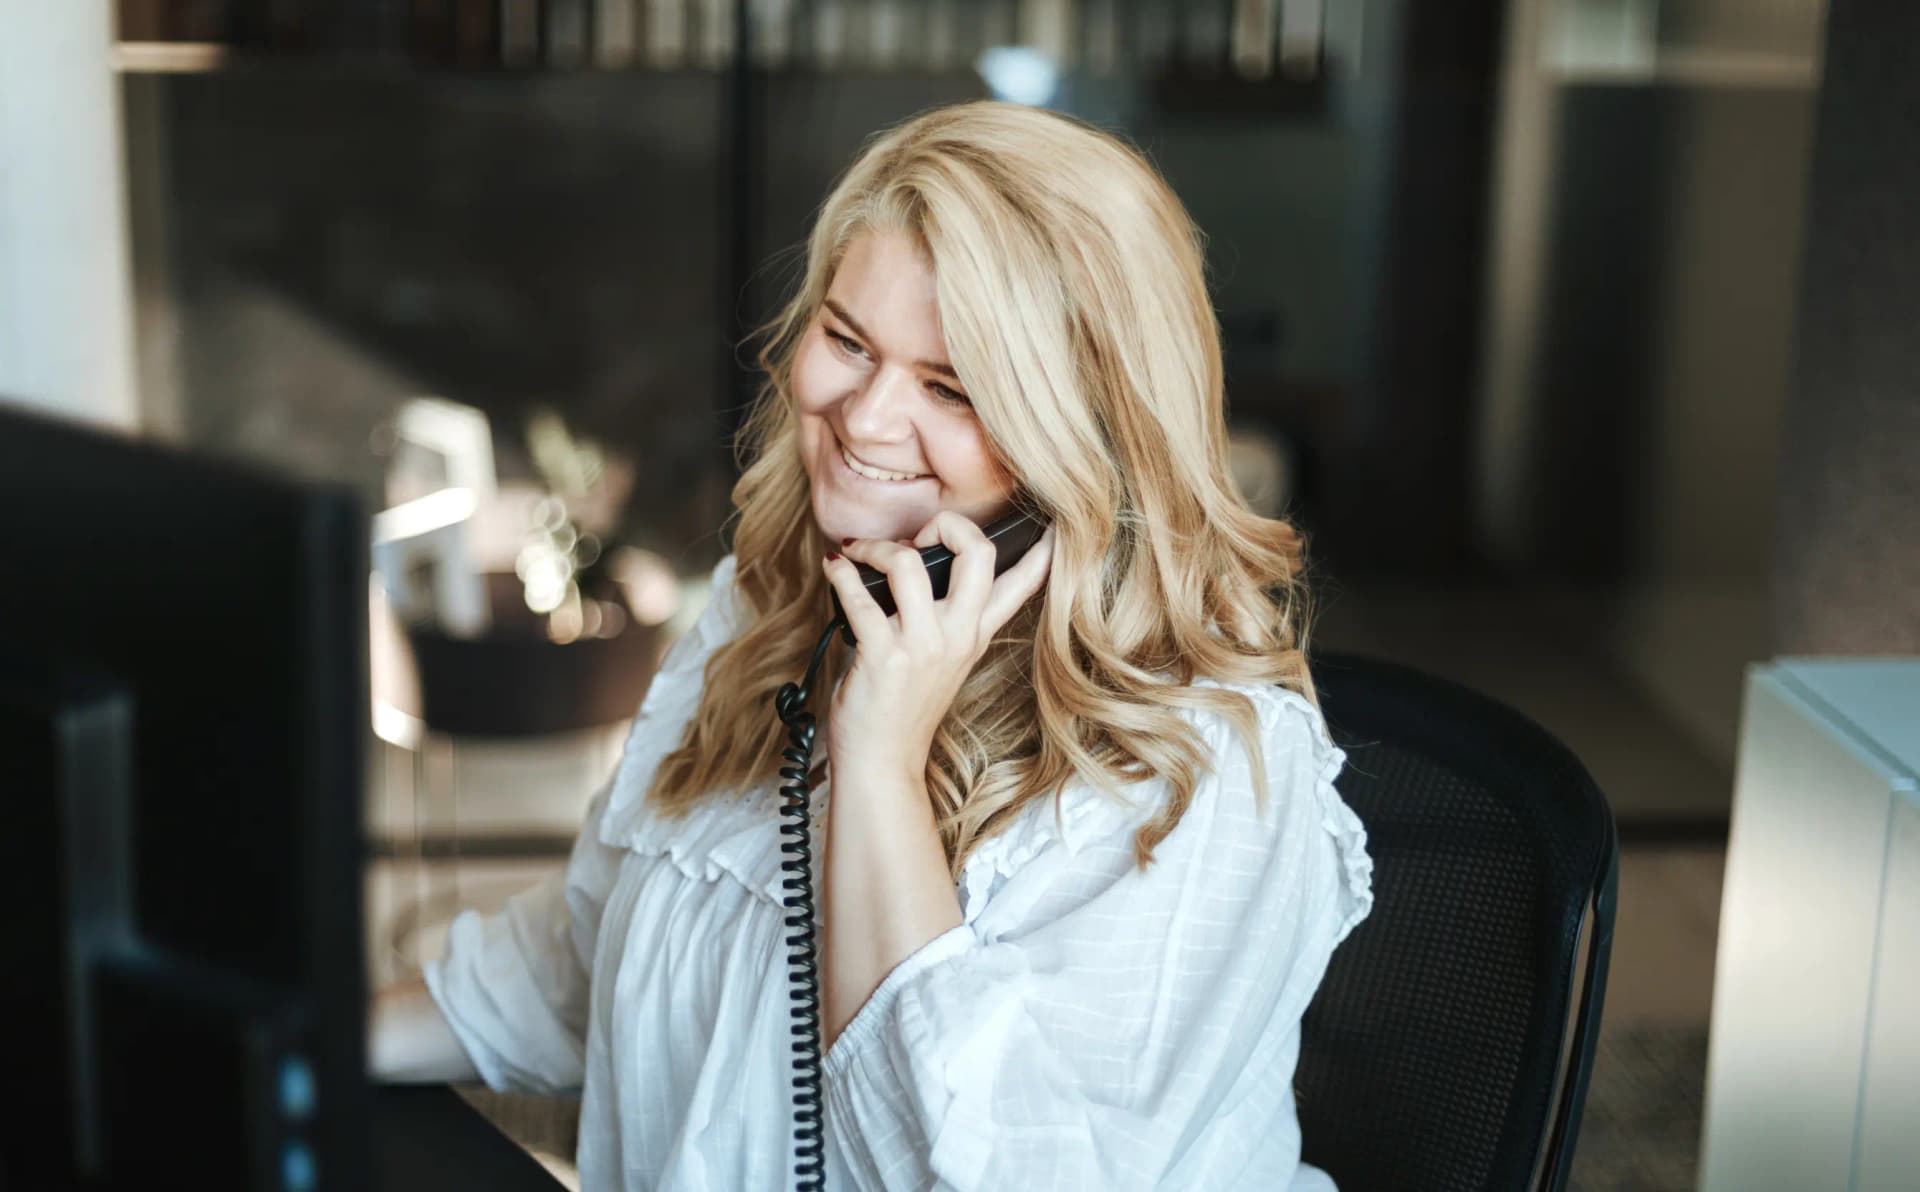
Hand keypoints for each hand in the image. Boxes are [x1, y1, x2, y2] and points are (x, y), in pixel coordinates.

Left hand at [821, 512, 1054, 783]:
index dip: (1040, 552)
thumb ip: (948, 620)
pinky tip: (834, 569)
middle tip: (918, 536)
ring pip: (908, 564)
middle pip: (977, 554)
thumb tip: (920, 564)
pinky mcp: (883, 656)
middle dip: (949, 524)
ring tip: (859, 553)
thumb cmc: (903, 709)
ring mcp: (923, 645)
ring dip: (877, 548)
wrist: (883, 763)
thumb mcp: (944, 662)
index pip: (1021, 586)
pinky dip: (840, 574)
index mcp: (975, 634)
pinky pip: (859, 597)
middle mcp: (957, 636)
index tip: (1049, 525)